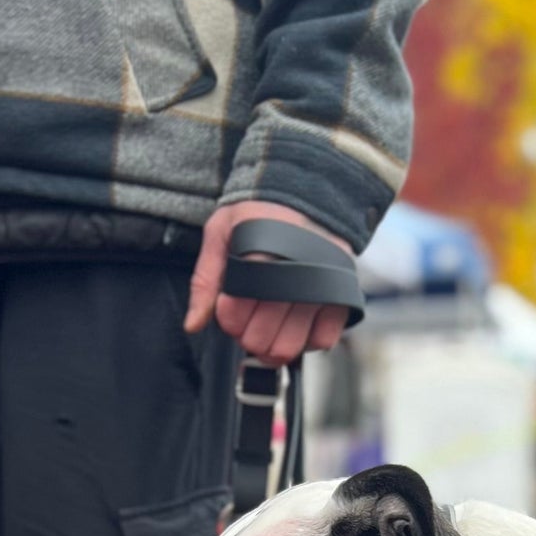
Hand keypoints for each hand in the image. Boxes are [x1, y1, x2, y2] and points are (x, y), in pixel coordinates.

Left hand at [186, 200, 351, 365]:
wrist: (306, 188)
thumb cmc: (258, 212)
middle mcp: (294, 276)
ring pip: (288, 347)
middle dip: (247, 334)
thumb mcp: (221, 232)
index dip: (227, 318)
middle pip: (259, 339)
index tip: (229, 302)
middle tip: (250, 314)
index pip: (234, 319)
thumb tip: (192, 325)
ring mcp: (321, 288)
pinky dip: (306, 339)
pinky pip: (322, 340)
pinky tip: (296, 321)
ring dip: (273, 344)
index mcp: (260, 257)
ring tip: (271, 321)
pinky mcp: (342, 294)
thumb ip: (204, 280)